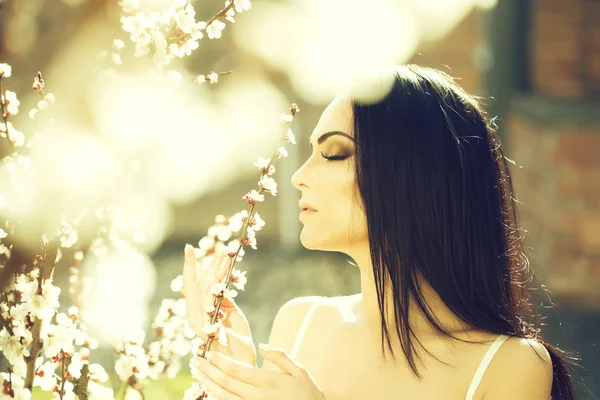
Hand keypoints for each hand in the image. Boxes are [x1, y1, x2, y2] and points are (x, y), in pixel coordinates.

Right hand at [183, 244, 256, 366]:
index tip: (189, 247)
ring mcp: (197, 323)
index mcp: (198, 310)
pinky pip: (208, 308)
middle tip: (222, 250)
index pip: (192, 284)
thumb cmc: (237, 337)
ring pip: (204, 293)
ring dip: (215, 275)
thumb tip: (221, 284)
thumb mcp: (232, 312)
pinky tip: (220, 282)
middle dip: (210, 266)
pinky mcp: (204, 330)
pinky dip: (213, 294)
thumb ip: (224, 298)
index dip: (190, 266)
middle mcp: (194, 315)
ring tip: (224, 260)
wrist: (240, 359)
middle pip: (199, 285)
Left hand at [193, 344, 326, 399]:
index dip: (220, 362)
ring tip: (199, 374)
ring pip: (225, 397)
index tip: (209, 353)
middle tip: (196, 361)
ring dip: (209, 384)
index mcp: (269, 381)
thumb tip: (262, 345)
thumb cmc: (308, 394)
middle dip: (209, 371)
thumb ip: (280, 356)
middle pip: (226, 383)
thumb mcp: (299, 371)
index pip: (237, 370)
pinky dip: (218, 398)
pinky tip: (211, 390)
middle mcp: (258, 396)